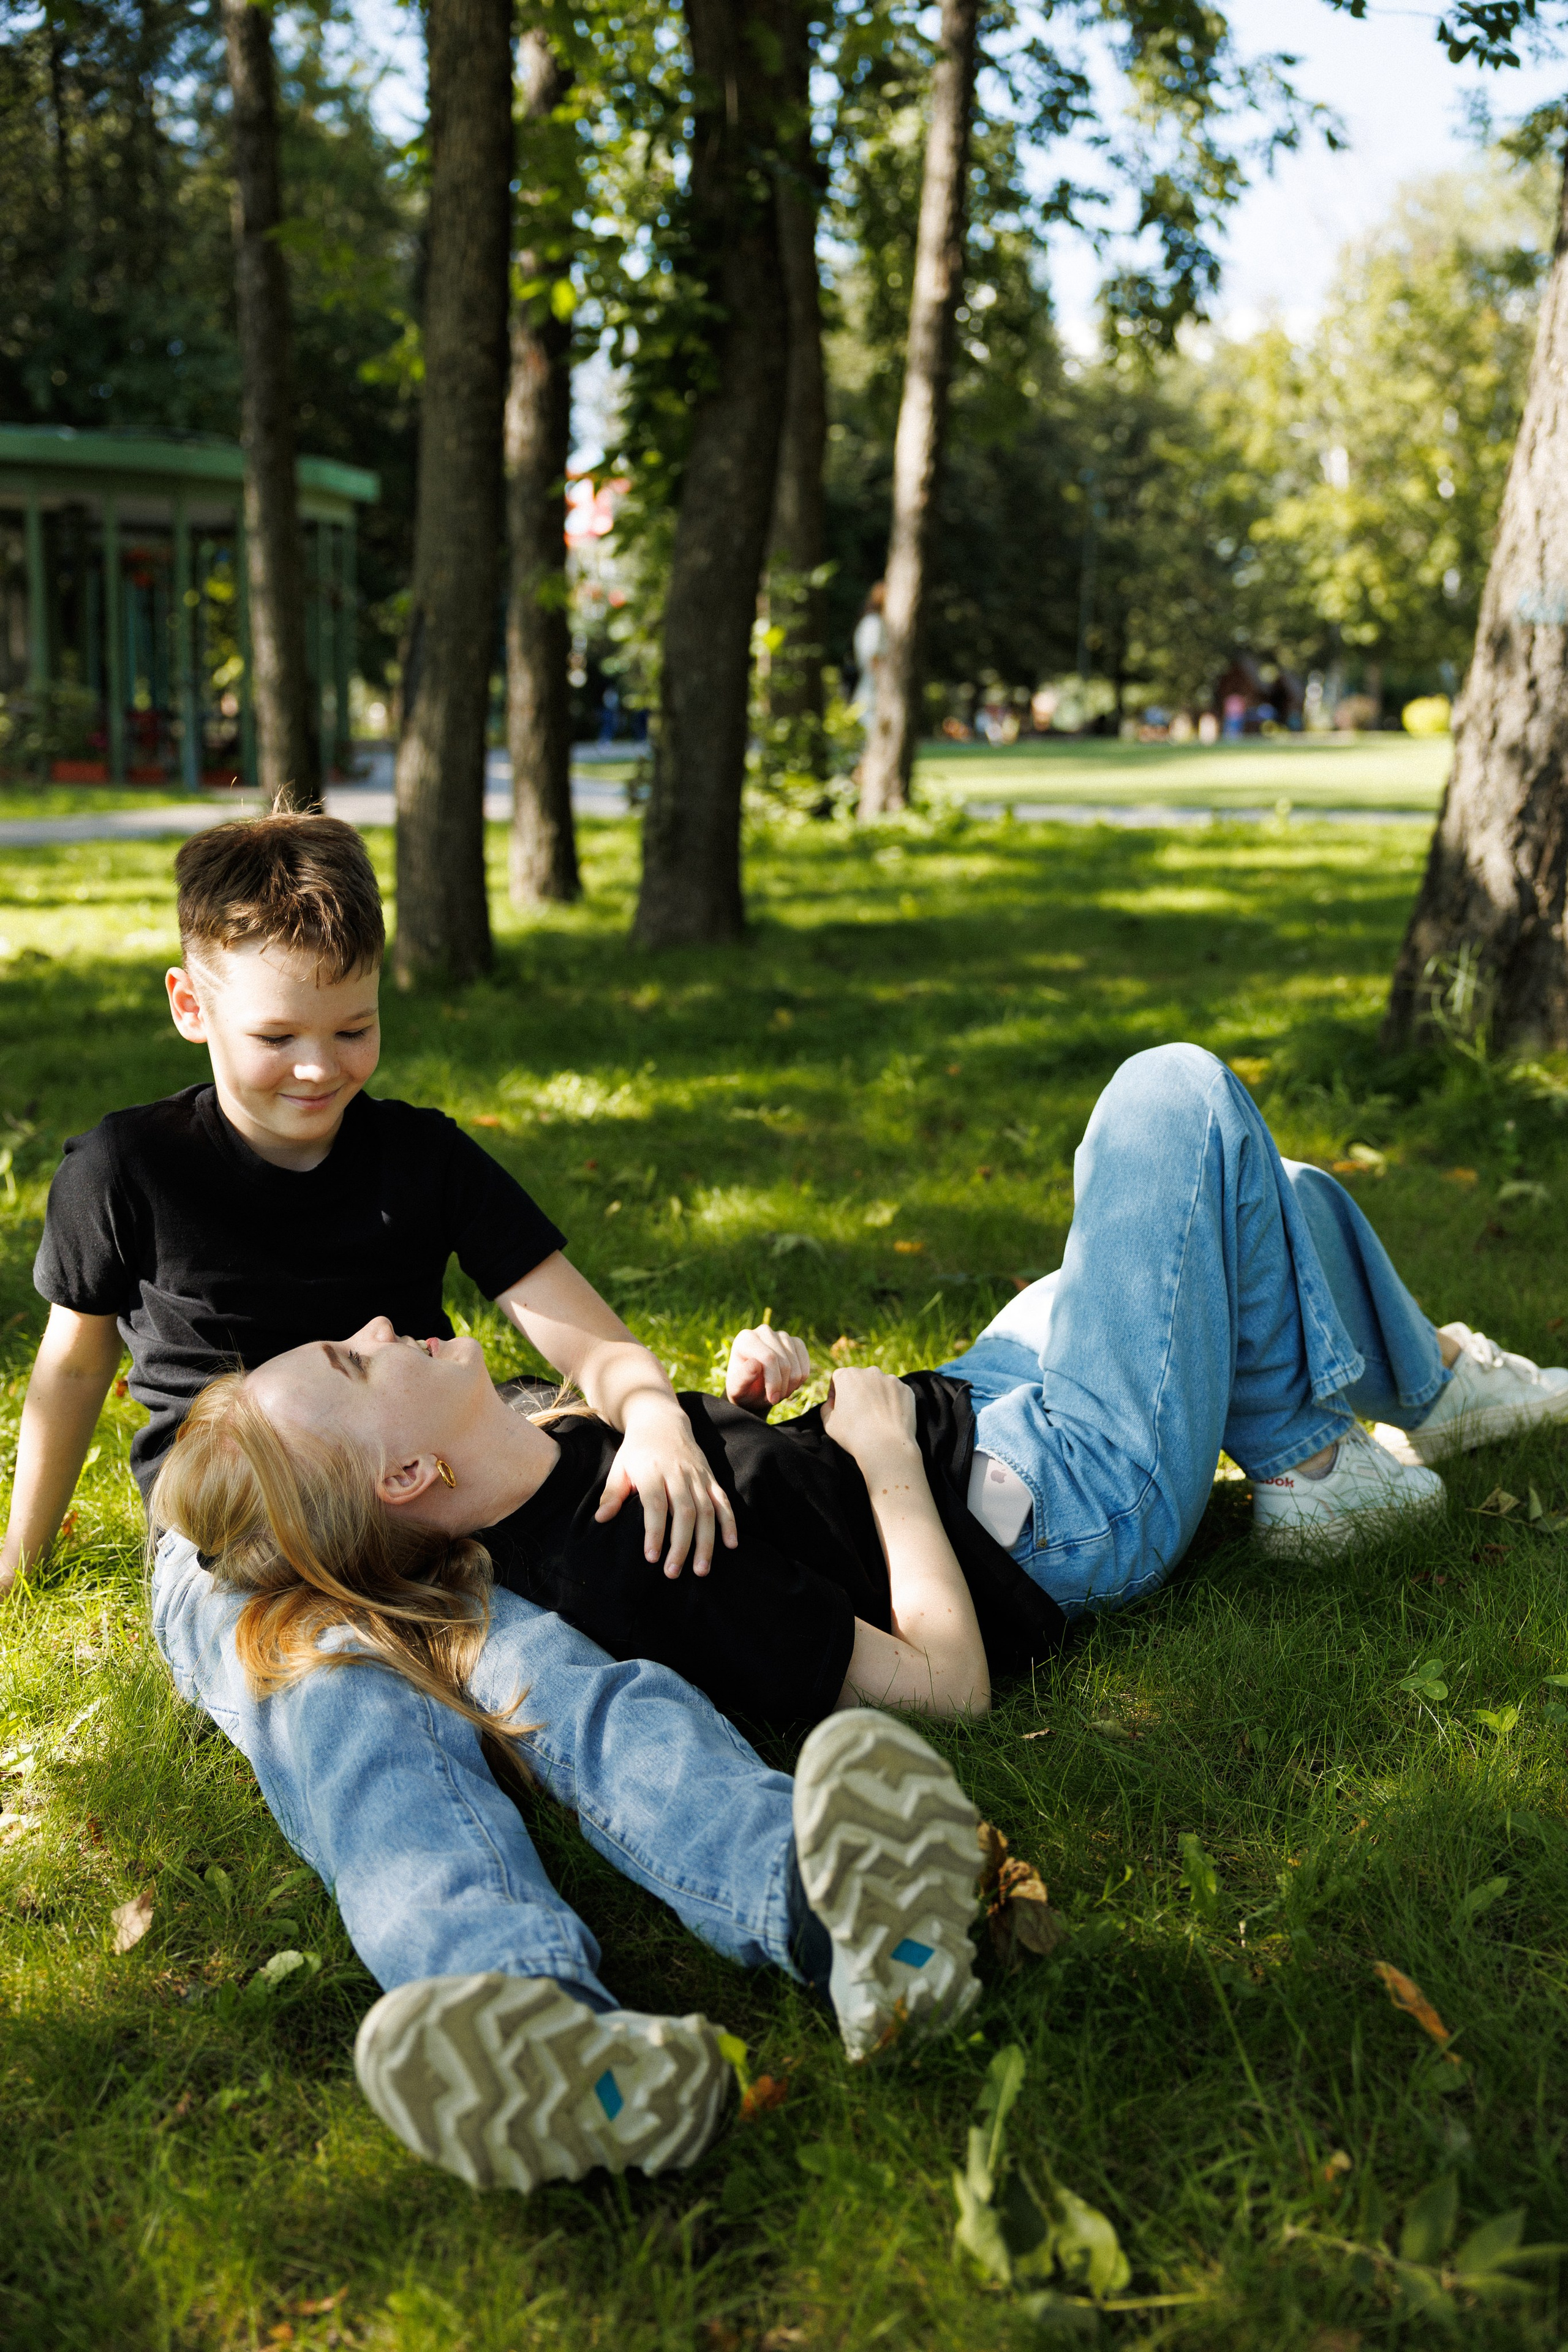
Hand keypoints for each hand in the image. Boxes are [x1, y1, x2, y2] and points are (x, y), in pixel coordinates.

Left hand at [595, 1400, 737, 1577]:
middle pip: (684, 1511)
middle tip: (673, 1572)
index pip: (655, 1505)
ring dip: (706, 1541)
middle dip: (681, 1544)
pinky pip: (723, 1501)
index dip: (655, 1532)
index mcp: (652, 1470)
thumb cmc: (637, 1450)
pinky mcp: (710, 1477)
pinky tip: (731, 1545)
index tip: (652, 1557)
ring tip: (701, 1569)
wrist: (661, 1420)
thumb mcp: (619, 1466)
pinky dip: (729, 1522)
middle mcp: (678, 1473)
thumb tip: (601, 1519)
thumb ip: (612, 1493)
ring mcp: (698, 1475)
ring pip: (707, 1510)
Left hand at [725, 1325, 811, 1414]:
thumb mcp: (738, 1389)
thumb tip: (755, 1365)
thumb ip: (743, 1378)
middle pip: (784, 1361)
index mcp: (745, 1339)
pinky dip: (800, 1379)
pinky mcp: (795, 1342)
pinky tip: (788, 1385)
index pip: (769, 1358)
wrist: (753, 1390)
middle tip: (774, 1399)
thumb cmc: (744, 1389)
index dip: (774, 1381)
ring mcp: (781, 1335)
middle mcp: (764, 1332)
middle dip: (783, 1385)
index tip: (772, 1400)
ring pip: (796, 1364)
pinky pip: (805, 1362)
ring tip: (779, 1393)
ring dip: (791, 1385)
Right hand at [820, 1367, 917, 1466]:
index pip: (838, 1378)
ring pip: (880, 1385)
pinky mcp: (906, 1390)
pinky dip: (892, 1403)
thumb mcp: (828, 1423)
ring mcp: (891, 1380)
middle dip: (858, 1392)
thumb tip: (831, 1404)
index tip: (838, 1408)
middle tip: (858, 1414)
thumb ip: (826, 1408)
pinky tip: (889, 1419)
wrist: (886, 1445)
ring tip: (876, 1418)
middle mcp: (870, 1372)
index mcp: (848, 1376)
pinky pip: (896, 1394)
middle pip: (860, 1379)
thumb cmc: (853, 1434)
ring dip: (876, 1396)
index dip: (836, 1393)